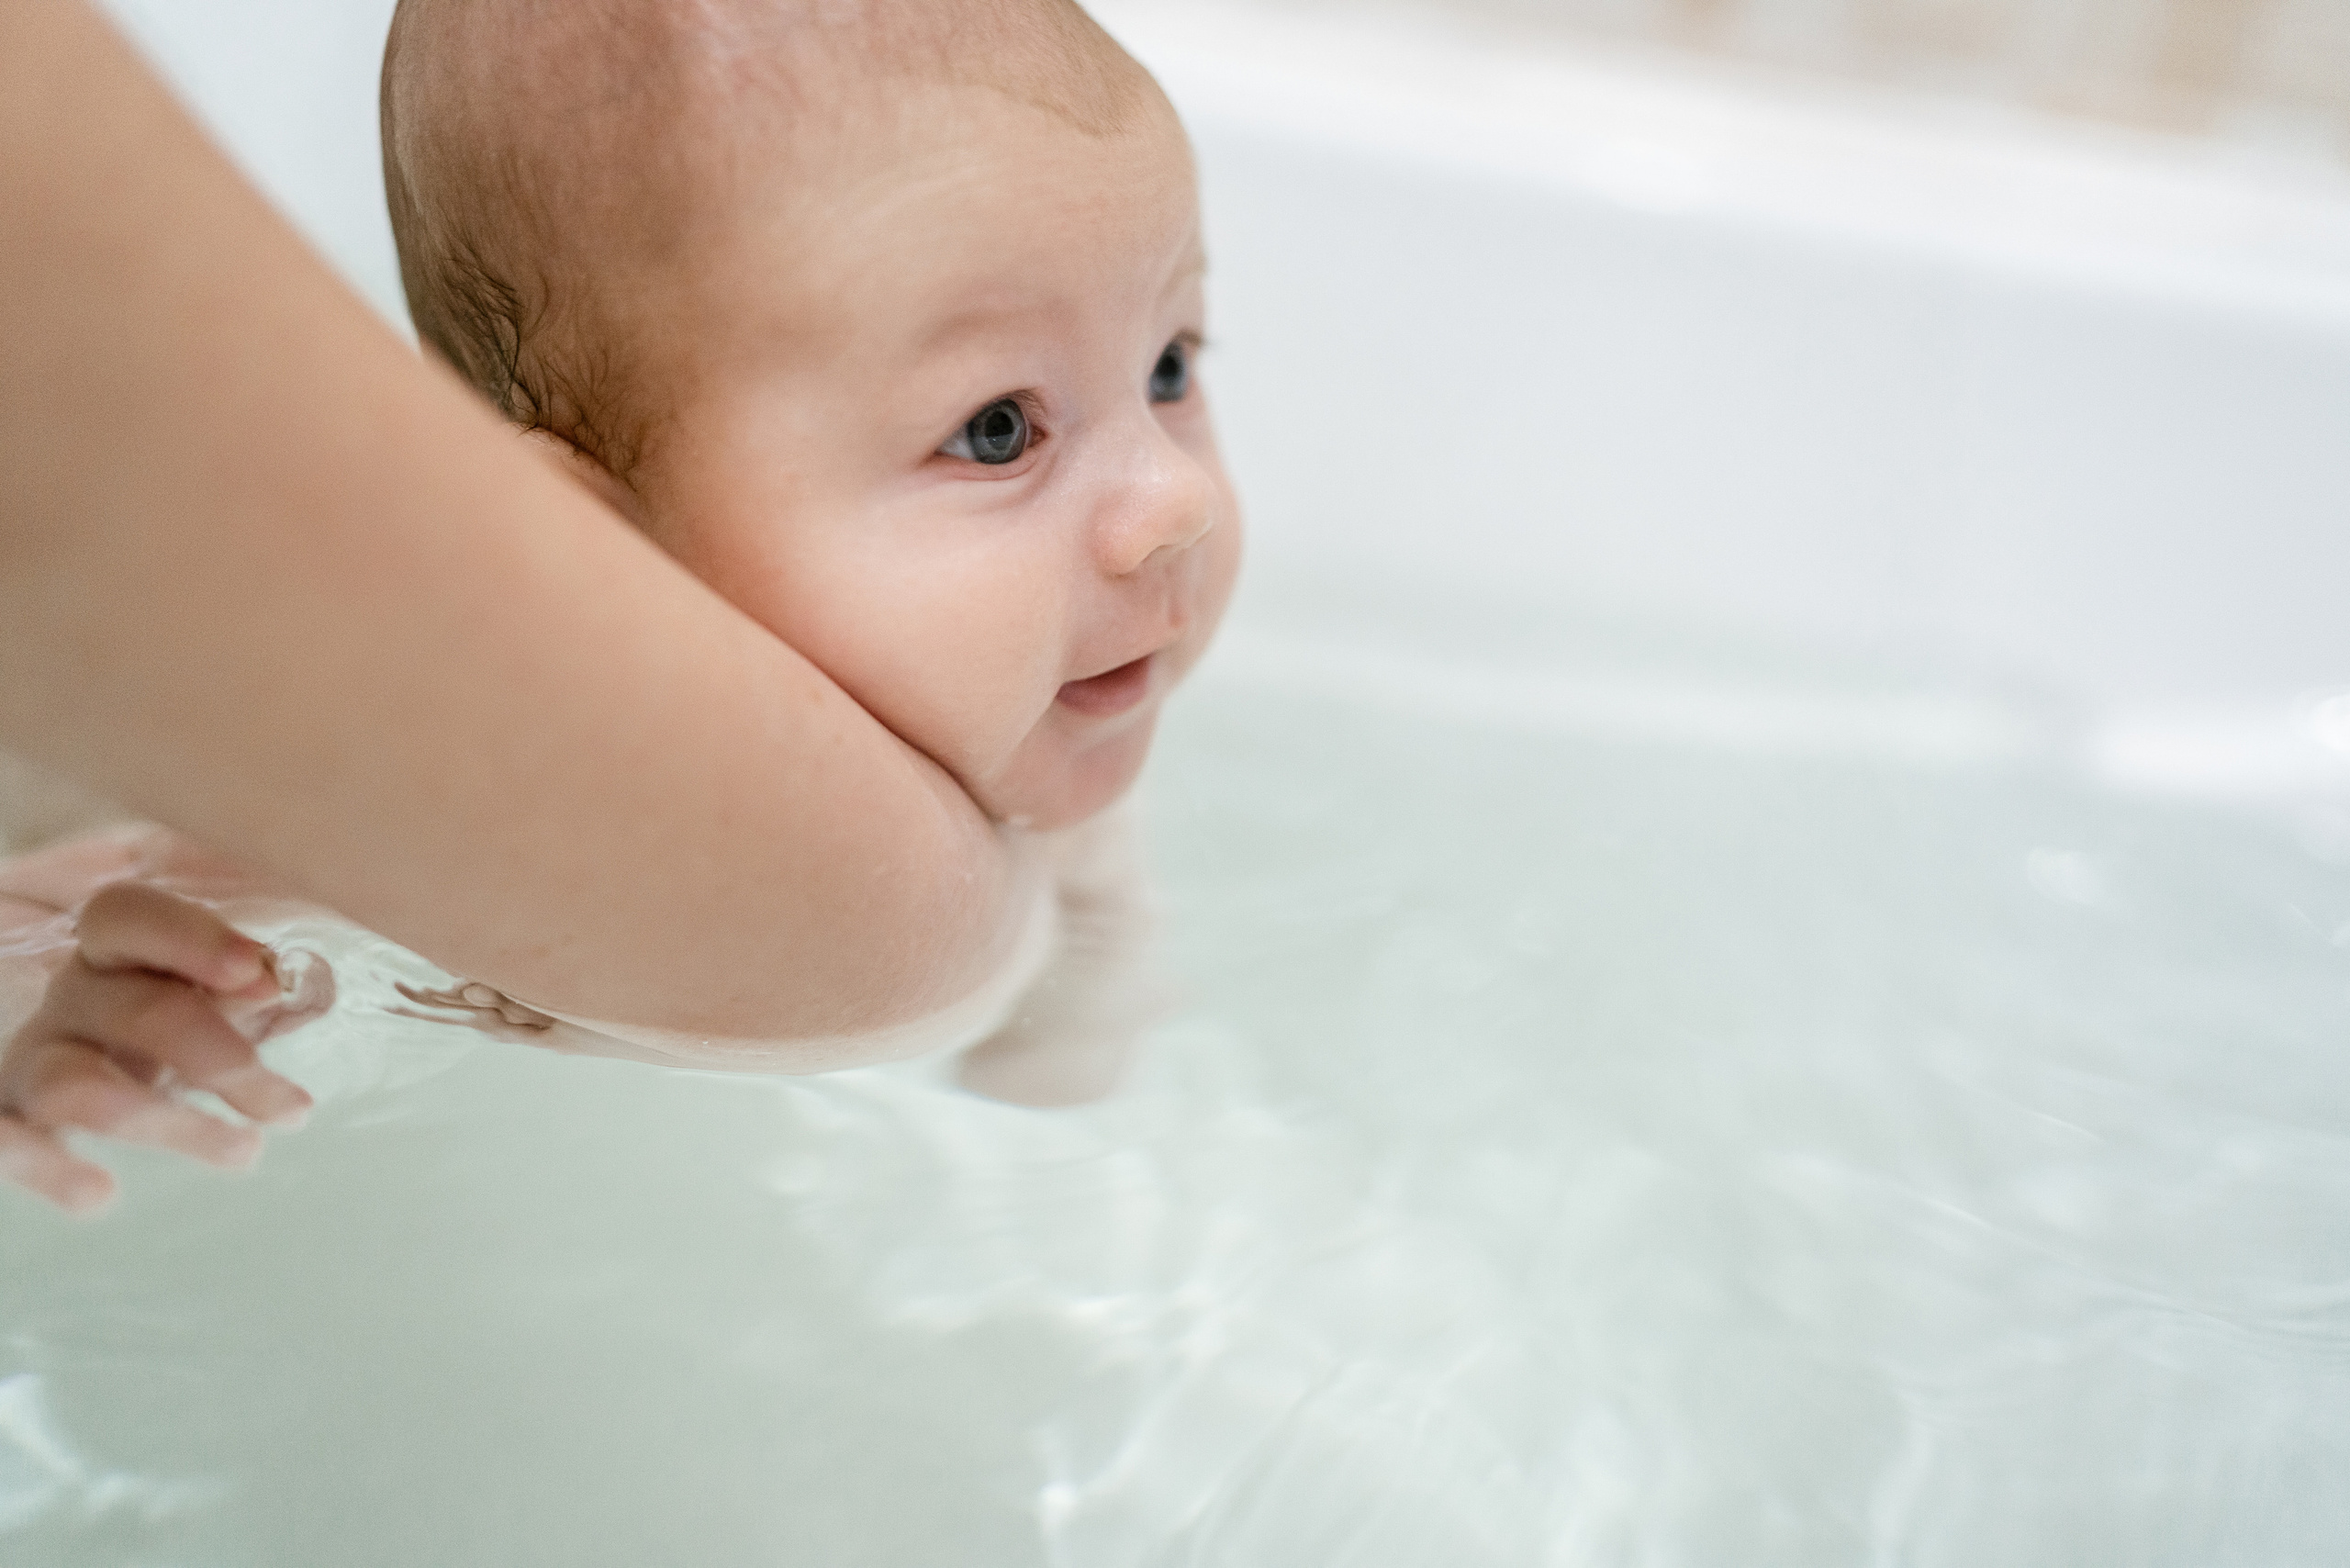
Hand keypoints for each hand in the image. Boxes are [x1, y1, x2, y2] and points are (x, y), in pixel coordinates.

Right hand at [0, 881, 326, 1212]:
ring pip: (71, 1084)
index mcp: (121, 948)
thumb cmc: (205, 1012)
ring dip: (163, 1122)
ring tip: (245, 1152)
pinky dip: (44, 1166)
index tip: (260, 978)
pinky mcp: (14, 1122)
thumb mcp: (234, 984)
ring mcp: (39, 1059)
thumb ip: (245, 975)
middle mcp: (74, 998)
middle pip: (130, 1011)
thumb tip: (262, 982)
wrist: (141, 1065)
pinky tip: (96, 1195)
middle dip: (219, 1056)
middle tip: (292, 1108)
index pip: (128, 917)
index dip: (188, 940)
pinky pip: (5, 1141)